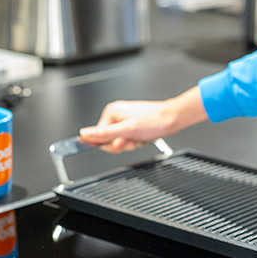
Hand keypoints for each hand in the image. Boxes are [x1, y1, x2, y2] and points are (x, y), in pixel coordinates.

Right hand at [79, 86, 207, 152]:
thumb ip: (104, 134)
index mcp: (111, 113)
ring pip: (121, 141)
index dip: (111, 144)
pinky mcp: (133, 124)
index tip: (122, 143)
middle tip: (134, 140)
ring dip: (132, 143)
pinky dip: (137, 141)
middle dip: (124, 144)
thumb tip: (84, 135)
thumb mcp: (126, 130)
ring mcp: (125, 120)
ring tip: (141, 136)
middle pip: (111, 140)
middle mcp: (116, 115)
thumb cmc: (154, 121)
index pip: (99, 136)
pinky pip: (130, 139)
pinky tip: (144, 136)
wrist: (172, 119)